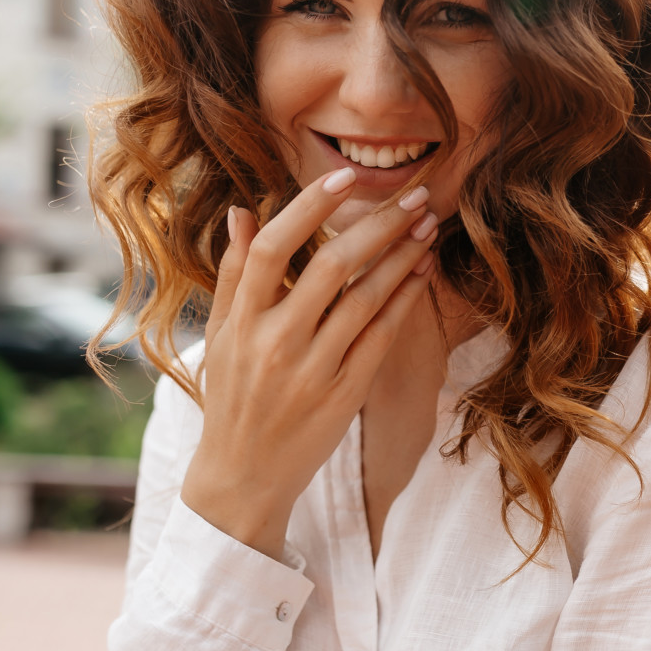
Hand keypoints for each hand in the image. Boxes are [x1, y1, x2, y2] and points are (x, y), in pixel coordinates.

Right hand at [181, 167, 438, 556]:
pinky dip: (404, 299)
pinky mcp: (345, 394)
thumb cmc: (232, 397)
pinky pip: (382, 336)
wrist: (244, 475)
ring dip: (402, 255)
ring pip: (366, 298)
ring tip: (427, 224)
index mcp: (241, 321)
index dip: (309, 206)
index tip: (345, 175)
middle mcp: (276, 342)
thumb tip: (242, 210)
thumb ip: (235, 273)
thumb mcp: (223, 336)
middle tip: (415, 194)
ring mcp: (314, 370)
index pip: (273, 249)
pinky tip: (420, 270)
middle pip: (333, 266)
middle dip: (380, 223)